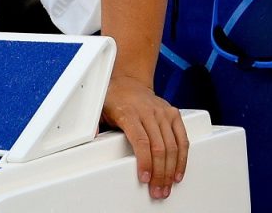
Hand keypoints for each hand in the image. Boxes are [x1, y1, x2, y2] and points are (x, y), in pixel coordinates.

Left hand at [101, 75, 187, 199]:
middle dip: (160, 173)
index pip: (141, 140)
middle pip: (159, 147)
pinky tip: (178, 171)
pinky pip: (182, 137)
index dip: (145, 161)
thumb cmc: (114, 98)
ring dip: (171, 169)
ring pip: (172, 145)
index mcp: (129, 112)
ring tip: (167, 186)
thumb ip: (94, 125)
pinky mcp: (173, 113)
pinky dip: (182, 156)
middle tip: (157, 190)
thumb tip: (89, 138)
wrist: (129, 81)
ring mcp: (163, 112)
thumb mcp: (99, 109)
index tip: (145, 178)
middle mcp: (149, 112)